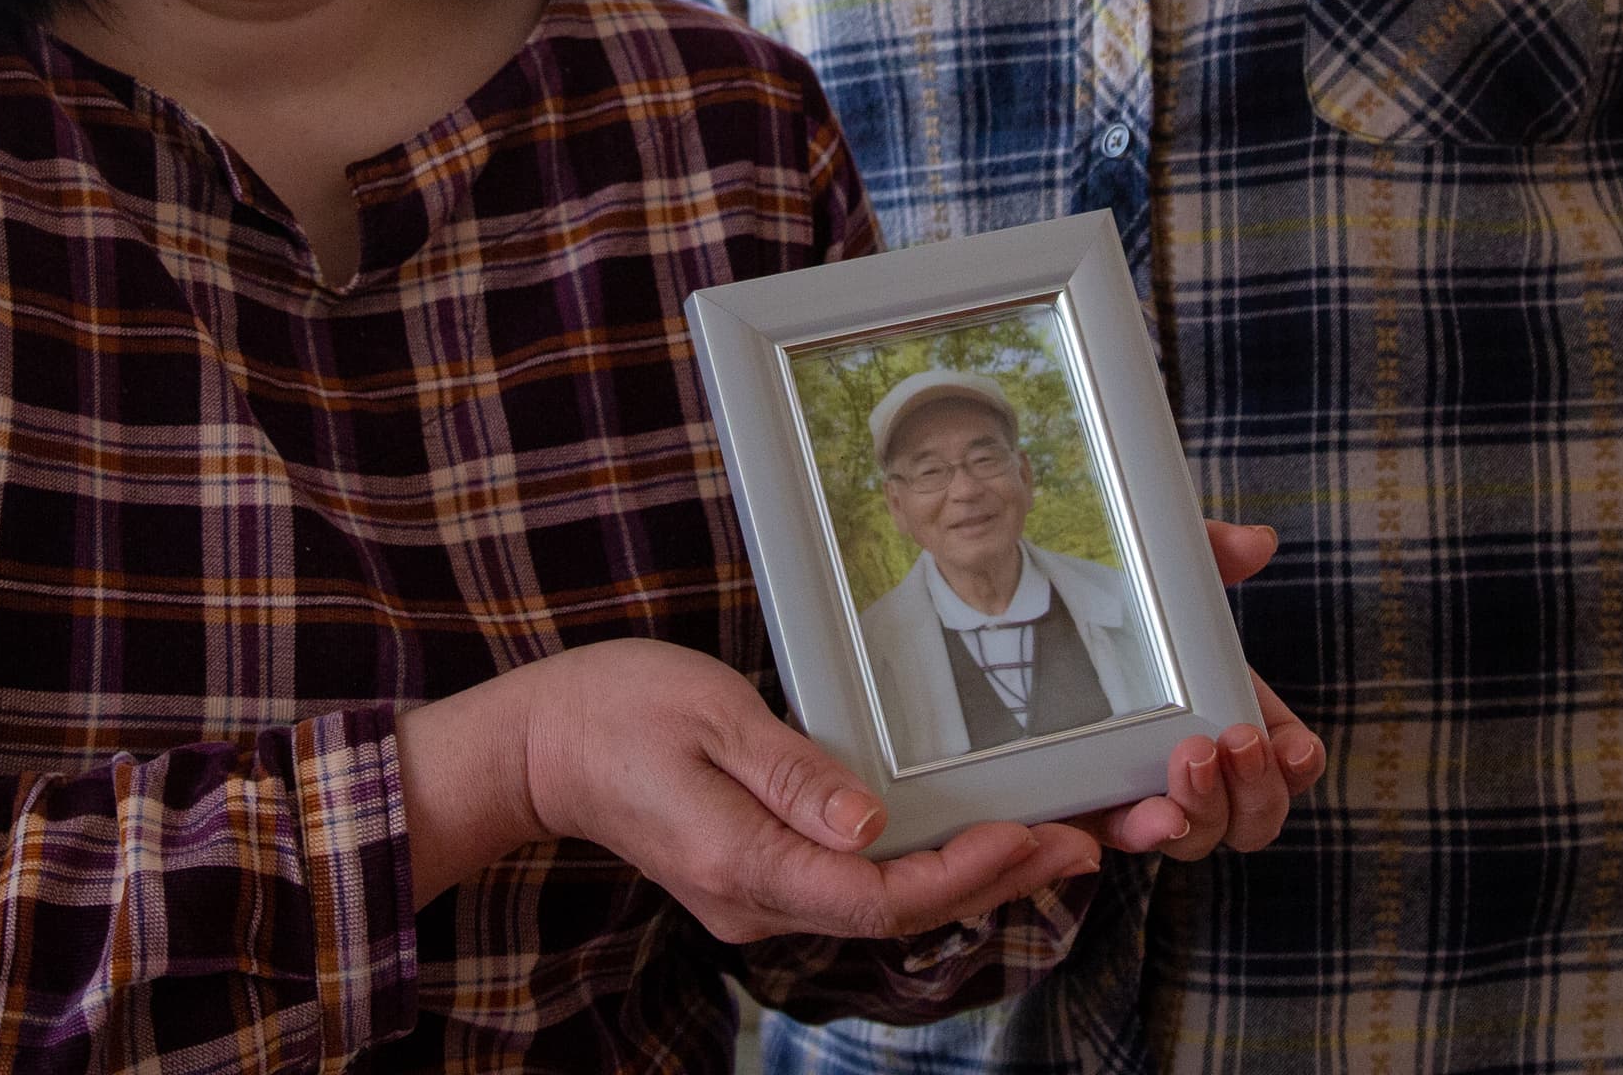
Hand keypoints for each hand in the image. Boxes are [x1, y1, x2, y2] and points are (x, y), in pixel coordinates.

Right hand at [400, 638, 1101, 940]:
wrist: (536, 745)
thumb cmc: (615, 711)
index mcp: (748, 866)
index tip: (1037, 835)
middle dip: (998, 880)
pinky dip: (922, 866)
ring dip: (969, 876)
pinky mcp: (757, 878)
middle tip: (1086, 842)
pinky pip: (856, 888)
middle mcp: (759, 902)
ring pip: (884, 904)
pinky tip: (966, 837)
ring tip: (1052, 839)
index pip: (883, 894)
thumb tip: (872, 823)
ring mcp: (756, 899)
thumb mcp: (708, 715)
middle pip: (899, 911)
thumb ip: (792, 771)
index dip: (968, 873)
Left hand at [1071, 521, 1322, 861]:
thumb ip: (1209, 556)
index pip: (1285, 761)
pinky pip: (1128, 838)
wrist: (1021, 618)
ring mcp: (1148, 794)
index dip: (1296, 763)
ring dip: (1209, 808)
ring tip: (1192, 757)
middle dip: (1258, 789)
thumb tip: (1256, 542)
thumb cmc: (1111, 603)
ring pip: (1202, 835)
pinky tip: (1157, 816)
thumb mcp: (1161, 575)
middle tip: (1236, 738)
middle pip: (1256, 816)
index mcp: (1231, 717)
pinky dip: (1149, 832)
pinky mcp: (1095, 809)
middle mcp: (1199, 768)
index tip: (1294, 746)